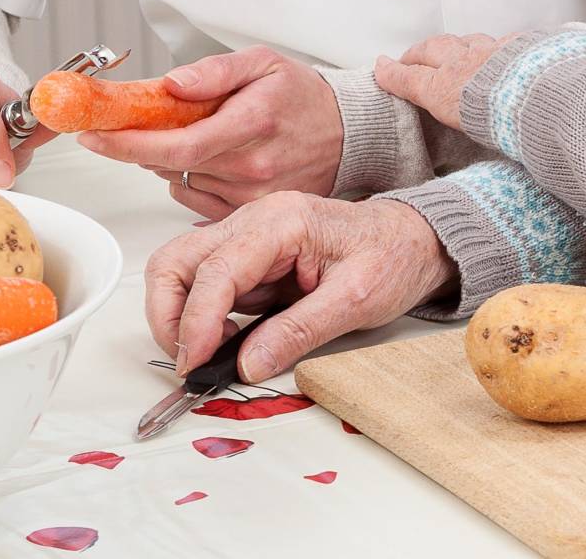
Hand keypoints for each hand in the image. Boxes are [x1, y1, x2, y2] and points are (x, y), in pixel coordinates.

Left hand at [76, 47, 342, 220]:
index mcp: (251, 124)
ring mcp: (251, 196)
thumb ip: (214, 71)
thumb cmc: (303, 96)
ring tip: (202, 135)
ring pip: (179, 182)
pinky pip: (196, 200)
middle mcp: (251, 168)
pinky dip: (191, 178)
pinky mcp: (249, 214)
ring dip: (172, 161)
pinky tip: (214, 159)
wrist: (348, 134)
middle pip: (169, 165)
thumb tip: (170, 85)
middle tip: (139, 121)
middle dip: (143, 143)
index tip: (93, 134)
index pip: (174, 144)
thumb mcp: (263, 63)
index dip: (126, 143)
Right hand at [143, 191, 455, 381]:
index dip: (196, 323)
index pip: (215, 270)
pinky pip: (205, 284)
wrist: (415, 240)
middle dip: (170, 316)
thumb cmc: (394, 256)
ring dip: (183, 317)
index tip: (196, 364)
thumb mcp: (358, 299)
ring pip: (181, 271)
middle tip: (193, 361)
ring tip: (219, 351)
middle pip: (177, 261)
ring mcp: (249, 237)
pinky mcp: (251, 257)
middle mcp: (256, 221)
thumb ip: (300, 330)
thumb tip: (247, 364)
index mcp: (283, 221)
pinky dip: (203, 317)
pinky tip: (234, 338)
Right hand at [372, 33, 509, 132]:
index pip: (411, 78)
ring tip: (451, 49)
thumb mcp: (462, 130)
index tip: (381, 68)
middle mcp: (463, 64)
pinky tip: (496, 50)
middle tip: (411, 56)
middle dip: (418, 52)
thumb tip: (436, 105)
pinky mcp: (517, 46)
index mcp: (444, 88)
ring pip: (466, 41)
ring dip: (455, 45)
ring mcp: (491, 51)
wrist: (536, 97)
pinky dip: (492, 46)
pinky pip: (500, 42)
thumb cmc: (501, 122)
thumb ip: (446, 111)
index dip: (394, 74)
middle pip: (433, 49)